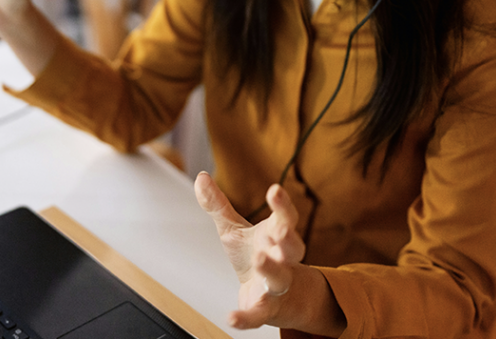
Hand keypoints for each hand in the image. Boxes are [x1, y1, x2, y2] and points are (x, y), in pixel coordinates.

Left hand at [194, 172, 305, 329]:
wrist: (271, 294)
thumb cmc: (254, 255)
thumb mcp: (233, 228)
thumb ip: (217, 204)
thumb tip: (201, 178)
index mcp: (276, 235)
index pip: (286, 218)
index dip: (283, 204)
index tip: (275, 190)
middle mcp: (282, 259)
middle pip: (293, 248)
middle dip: (288, 239)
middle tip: (279, 231)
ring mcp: (276, 285)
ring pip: (280, 278)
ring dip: (273, 269)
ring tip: (261, 259)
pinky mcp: (265, 308)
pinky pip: (258, 315)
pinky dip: (246, 318)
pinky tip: (231, 318)